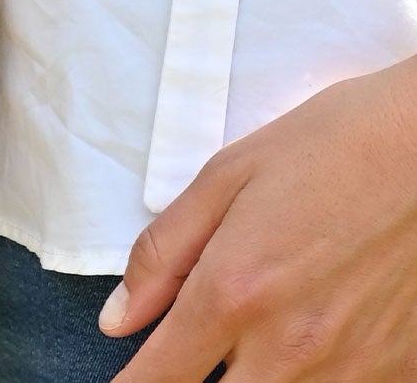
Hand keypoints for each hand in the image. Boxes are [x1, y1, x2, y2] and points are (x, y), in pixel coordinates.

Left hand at [100, 56, 416, 378]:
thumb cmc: (329, 147)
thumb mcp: (226, 178)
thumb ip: (163, 254)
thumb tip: (118, 318)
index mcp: (236, 291)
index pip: (161, 377)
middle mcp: (290, 346)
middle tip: (189, 355)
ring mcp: (350, 370)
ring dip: (253, 380)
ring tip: (256, 332)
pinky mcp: (395, 374)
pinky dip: (312, 376)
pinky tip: (312, 335)